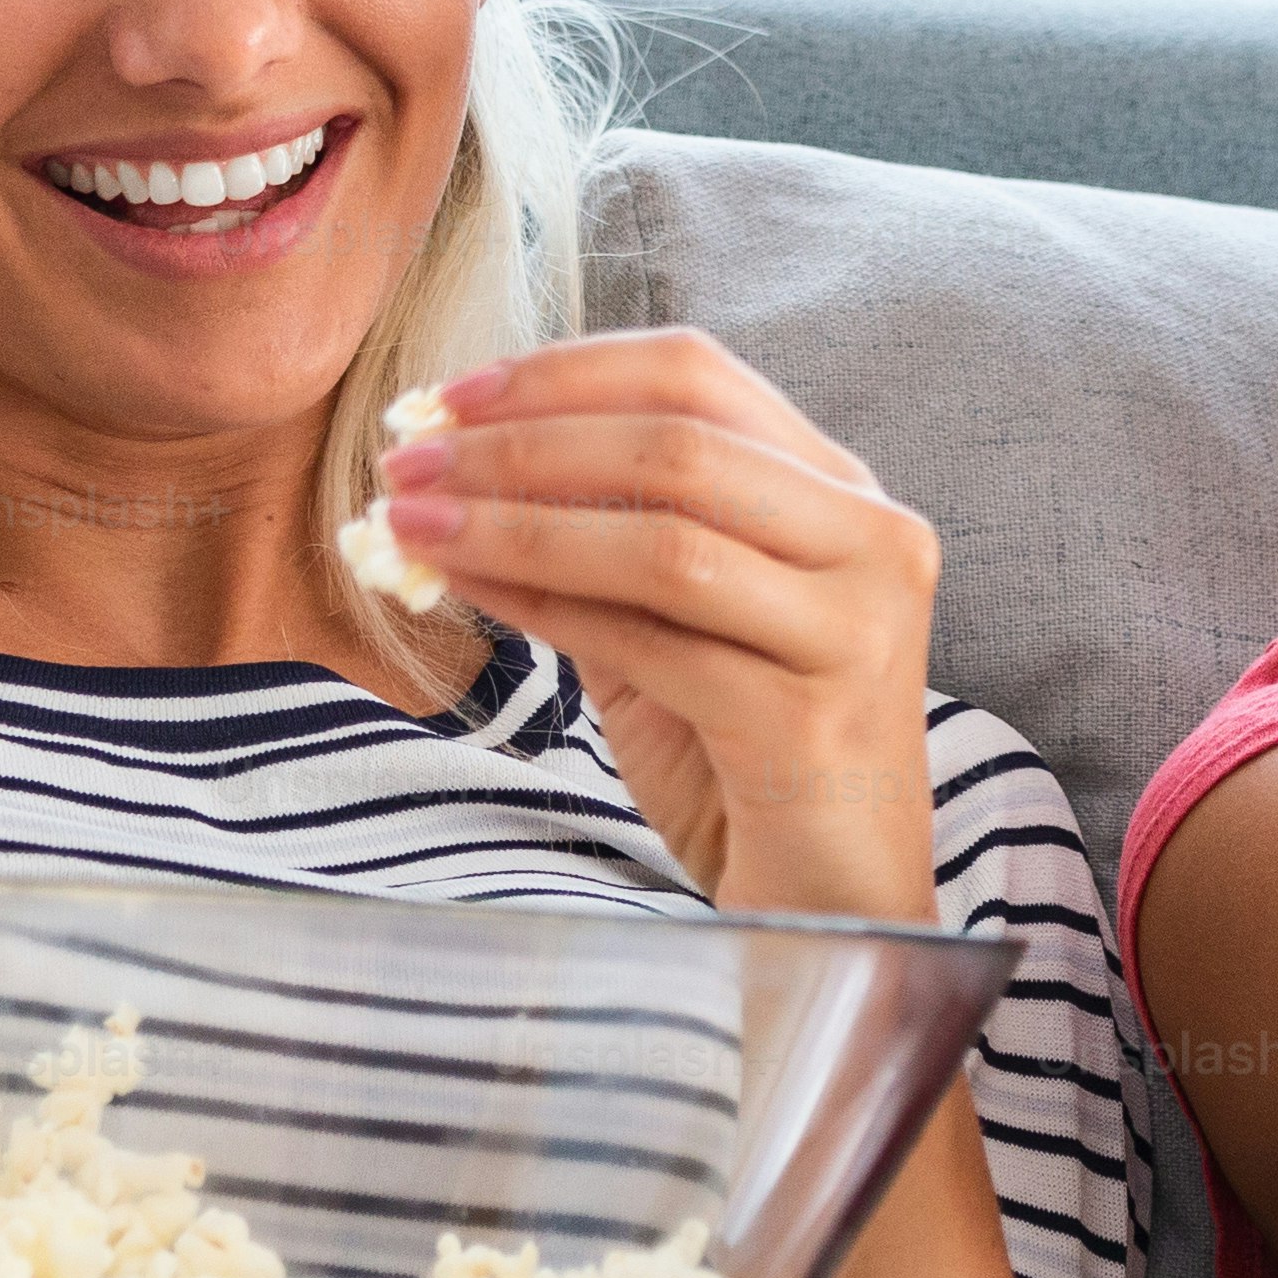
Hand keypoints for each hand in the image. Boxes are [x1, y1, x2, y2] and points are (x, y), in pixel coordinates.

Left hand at [361, 327, 944, 920]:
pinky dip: (542, 605)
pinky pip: (650, 642)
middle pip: (678, 443)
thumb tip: (446, 478)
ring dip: (515, 521)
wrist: (832, 904)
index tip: (449, 396)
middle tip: (407, 460)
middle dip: (520, 442)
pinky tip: (466, 591)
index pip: (696, 374)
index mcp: (839, 491)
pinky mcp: (810, 721)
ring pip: (663, 539)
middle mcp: (870, 541)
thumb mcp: (669, 624)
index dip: (562, 373)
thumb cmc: (745, 758)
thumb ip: (594, 544)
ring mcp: (852, 630)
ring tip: (411, 523)